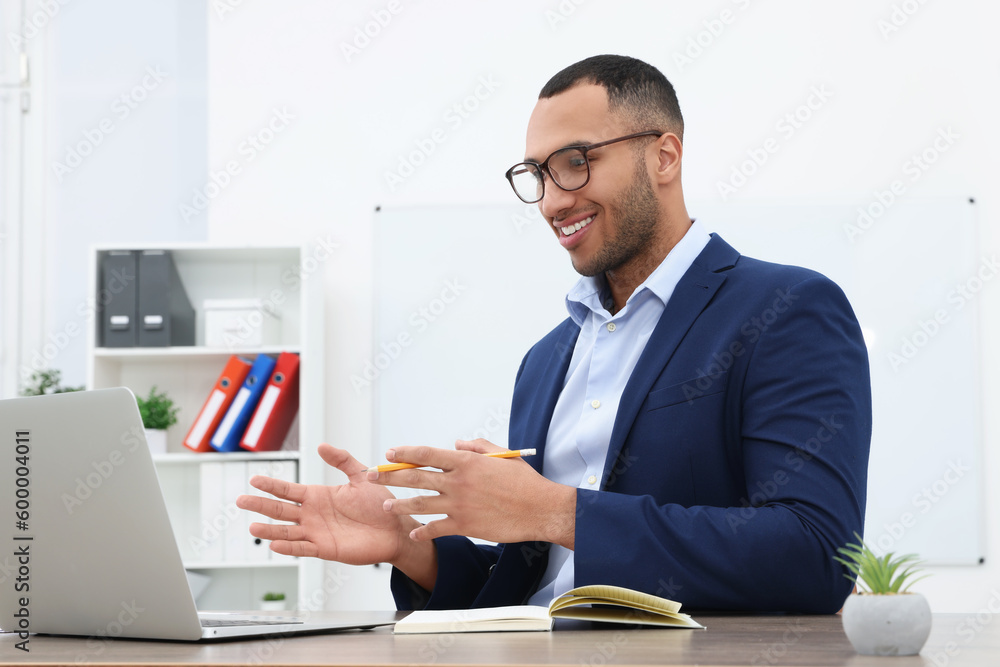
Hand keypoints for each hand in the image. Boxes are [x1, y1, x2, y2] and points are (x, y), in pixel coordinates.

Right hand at [236, 444, 433, 584]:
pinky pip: (303, 548)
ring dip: (269, 529)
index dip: (271, 485)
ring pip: (287, 531)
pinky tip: (274, 544)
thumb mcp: (361, 476)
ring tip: (252, 526)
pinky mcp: (326, 549)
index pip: (289, 490)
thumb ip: (342, 460)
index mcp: (319, 496)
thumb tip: (321, 445)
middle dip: (261, 505)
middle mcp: (313, 514)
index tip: (253, 478)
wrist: (395, 528)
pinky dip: (289, 547)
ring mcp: (317, 532)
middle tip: (240, 500)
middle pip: (281, 509)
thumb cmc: (379, 504)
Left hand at [368, 439, 575, 547]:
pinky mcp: (465, 525)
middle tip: (371, 476)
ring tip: (385, 507)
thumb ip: (476, 447)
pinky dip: (423, 531)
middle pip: (415, 477)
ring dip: (398, 505)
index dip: (405, 453)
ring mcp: (459, 505)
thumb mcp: (501, 455)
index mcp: (465, 461)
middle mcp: (458, 481)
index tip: (390, 454)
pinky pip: (436, 528)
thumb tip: (457, 444)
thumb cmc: (523, 480)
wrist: (540, 509)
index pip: (426, 453)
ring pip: (420, 503)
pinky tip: (413, 532)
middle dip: (389, 476)